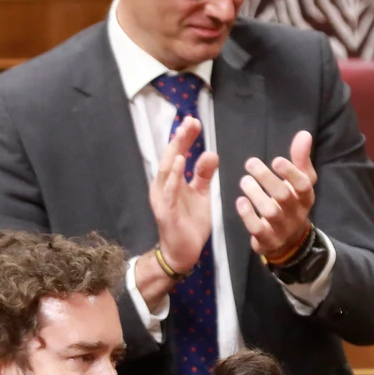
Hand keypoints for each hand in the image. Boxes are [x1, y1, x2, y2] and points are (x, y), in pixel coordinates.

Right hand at [150, 117, 217, 276]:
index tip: (195, 121)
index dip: (184, 137)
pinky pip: (169, 191)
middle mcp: (163, 186)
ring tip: (183, 135)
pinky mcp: (166, 212)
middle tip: (190, 121)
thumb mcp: (201, 195)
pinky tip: (180, 162)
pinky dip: (174, 176)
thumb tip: (210, 153)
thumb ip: (204, 175)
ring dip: (175, 151)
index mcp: (171, 180)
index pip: (177, 153)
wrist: (182, 252)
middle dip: (180, 138)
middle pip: (170, 157)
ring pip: (166, 170)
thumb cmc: (190, 223)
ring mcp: (163, 198)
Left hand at [236, 130, 316, 259]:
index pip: (304, 184)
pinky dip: (248, 215)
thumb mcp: (299, 183)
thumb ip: (300, 159)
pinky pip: (257, 229)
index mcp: (306, 197)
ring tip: (244, 180)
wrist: (289, 241)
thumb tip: (304, 134)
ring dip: (255, 194)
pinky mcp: (268, 240)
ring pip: (270, 212)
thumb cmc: (291, 203)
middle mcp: (296, 213)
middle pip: (284, 196)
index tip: (276, 159)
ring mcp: (282, 229)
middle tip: (250, 163)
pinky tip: (240, 201)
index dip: (291, 172)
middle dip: (266, 178)